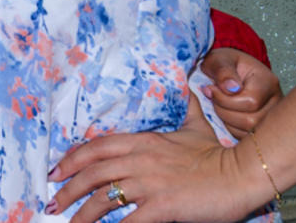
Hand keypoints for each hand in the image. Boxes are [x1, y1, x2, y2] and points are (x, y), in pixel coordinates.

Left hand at [48, 98, 268, 222]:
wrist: (243, 174)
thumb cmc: (219, 154)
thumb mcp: (196, 125)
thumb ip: (185, 107)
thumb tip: (189, 85)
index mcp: (143, 141)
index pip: (96, 147)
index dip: (72, 159)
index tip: (56, 171)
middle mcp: (140, 160)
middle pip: (92, 173)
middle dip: (67, 189)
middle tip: (51, 201)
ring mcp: (150, 183)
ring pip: (104, 198)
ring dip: (82, 213)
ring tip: (68, 222)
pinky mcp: (163, 206)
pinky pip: (129, 220)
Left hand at [200, 48, 282, 134]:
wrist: (229, 71)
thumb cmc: (224, 63)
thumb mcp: (219, 60)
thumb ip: (223, 71)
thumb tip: (231, 88)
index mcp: (268, 82)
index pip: (251, 101)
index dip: (225, 100)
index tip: (210, 90)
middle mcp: (276, 102)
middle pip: (251, 120)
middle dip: (224, 112)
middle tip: (212, 100)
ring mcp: (272, 117)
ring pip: (249, 132)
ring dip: (226, 121)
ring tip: (218, 106)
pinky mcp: (264, 128)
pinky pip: (246, 138)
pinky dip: (231, 129)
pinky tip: (225, 114)